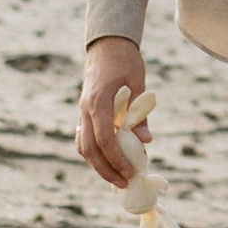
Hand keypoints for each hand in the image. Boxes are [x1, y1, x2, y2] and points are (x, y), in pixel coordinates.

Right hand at [78, 37, 147, 185]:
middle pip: (89, 148)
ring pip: (83, 146)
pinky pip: (83, 138)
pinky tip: (109, 161)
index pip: (104, 138)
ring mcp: (82, 111)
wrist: (107, 45)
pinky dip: (94, 153)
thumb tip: (146, 141)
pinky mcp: (83, 113)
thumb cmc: (126, 61)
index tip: (130, 171)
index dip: (116, 158)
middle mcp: (85, 109)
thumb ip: (140, 114)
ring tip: (117, 177)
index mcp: (99, 101)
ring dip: (98, 164)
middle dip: (105, 169)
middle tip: (123, 183)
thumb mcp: (138, 84)